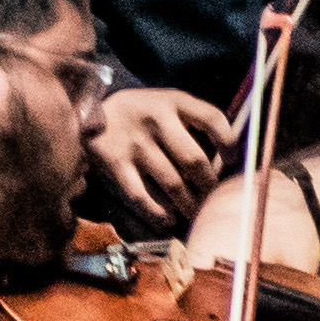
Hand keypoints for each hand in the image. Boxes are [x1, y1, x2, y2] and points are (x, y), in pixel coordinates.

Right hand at [86, 81, 228, 231]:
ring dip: (188, 204)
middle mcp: (154, 119)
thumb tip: (224, 165)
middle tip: (213, 200)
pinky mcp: (113, 161)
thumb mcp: (167, 105)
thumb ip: (193, 124)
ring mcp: (133, 141)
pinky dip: (158, 212)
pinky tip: (167, 219)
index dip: (228, 143)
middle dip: (208, 186)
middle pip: (194, 160)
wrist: (87, 109)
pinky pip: (141, 194)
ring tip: (195, 214)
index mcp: (173, 101)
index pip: (212, 119)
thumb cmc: (141, 114)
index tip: (232, 160)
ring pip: (172, 183)